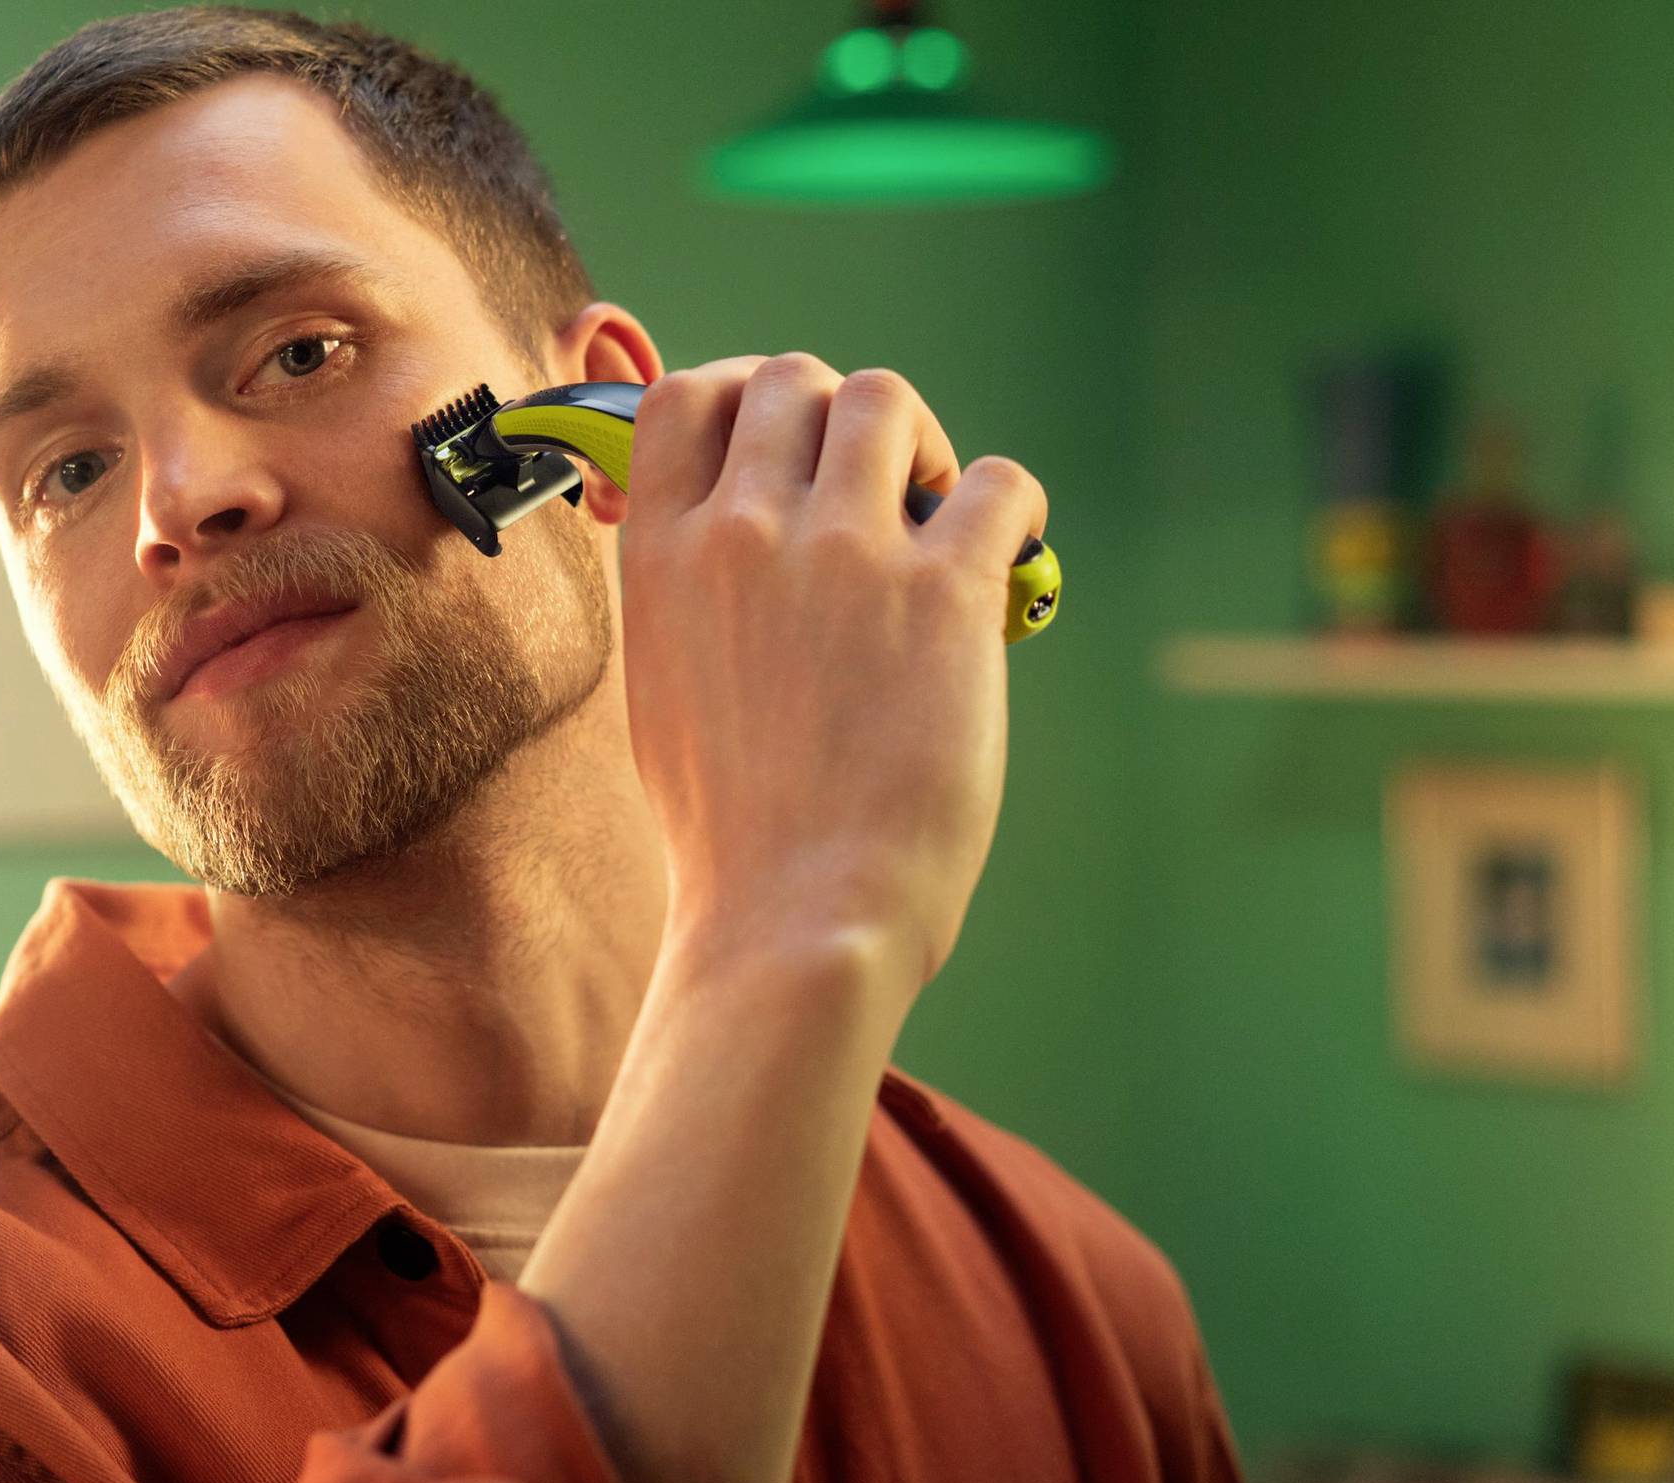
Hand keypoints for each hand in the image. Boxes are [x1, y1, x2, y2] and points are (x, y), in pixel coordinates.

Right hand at [616, 354, 1046, 992]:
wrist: (796, 913)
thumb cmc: (729, 833)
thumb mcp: (661, 688)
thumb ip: (684, 596)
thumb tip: (718, 544)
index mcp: (665, 558)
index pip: (681, 394)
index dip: (736, 396)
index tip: (774, 439)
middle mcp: (747, 533)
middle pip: (791, 378)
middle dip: (835, 418)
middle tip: (870, 490)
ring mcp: (845, 555)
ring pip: (885, 400)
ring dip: (919, 444)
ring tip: (934, 516)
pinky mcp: (945, 593)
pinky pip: (1000, 483)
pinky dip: (1012, 511)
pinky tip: (1006, 567)